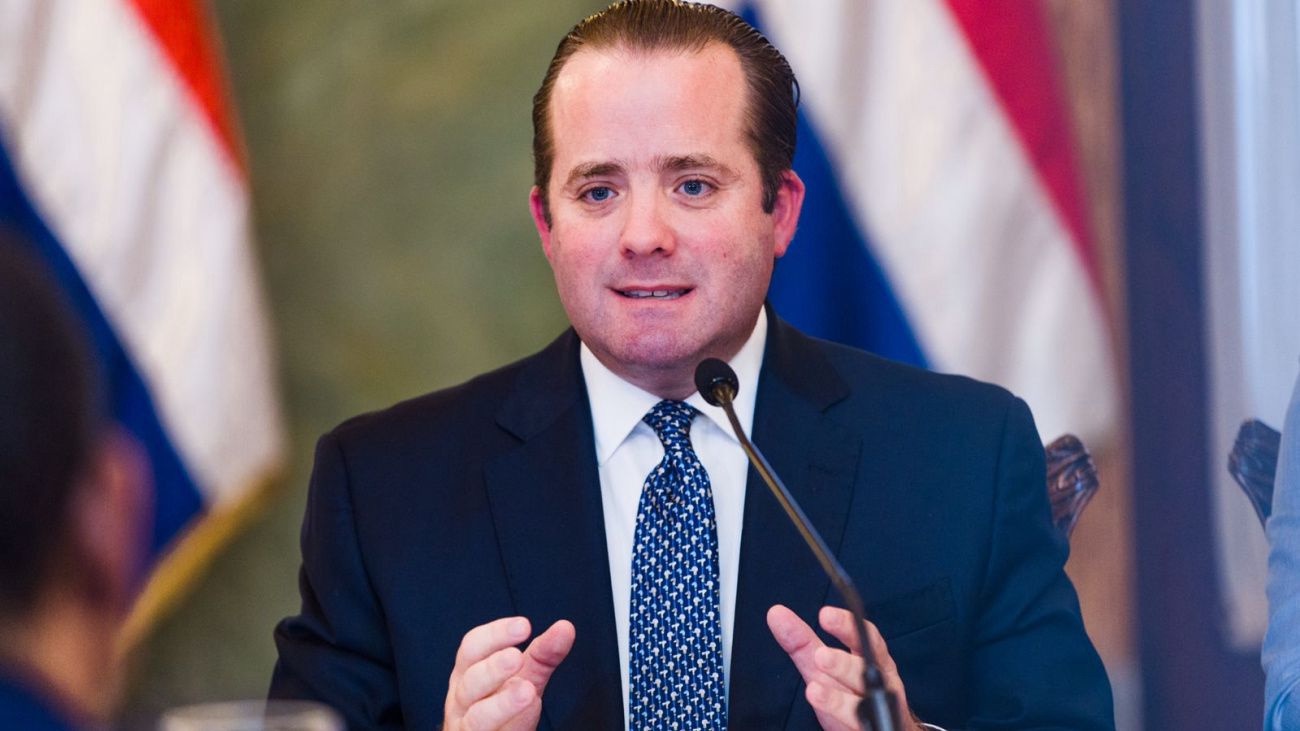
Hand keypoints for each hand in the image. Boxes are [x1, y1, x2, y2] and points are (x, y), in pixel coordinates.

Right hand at [443, 616, 575, 730]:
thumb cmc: (504, 709)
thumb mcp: (526, 678)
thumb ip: (543, 654)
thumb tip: (565, 627)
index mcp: (469, 673)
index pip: (473, 647)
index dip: (495, 634)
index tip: (524, 626)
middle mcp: (462, 699)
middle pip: (470, 680)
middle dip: (493, 667)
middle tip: (516, 657)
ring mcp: (466, 727)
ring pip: (477, 716)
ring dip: (501, 703)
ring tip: (527, 691)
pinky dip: (503, 725)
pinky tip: (523, 717)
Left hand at [767, 604, 921, 730]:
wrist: (875, 728)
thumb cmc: (849, 692)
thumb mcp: (823, 667)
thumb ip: (802, 642)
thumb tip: (776, 613)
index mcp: (871, 659)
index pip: (865, 638)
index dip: (847, 626)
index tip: (825, 615)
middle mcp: (880, 682)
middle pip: (865, 671)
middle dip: (843, 664)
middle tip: (820, 656)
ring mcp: (879, 710)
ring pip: (863, 703)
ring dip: (839, 698)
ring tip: (813, 690)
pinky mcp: (874, 729)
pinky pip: (862, 726)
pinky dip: (843, 717)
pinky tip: (823, 708)